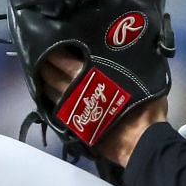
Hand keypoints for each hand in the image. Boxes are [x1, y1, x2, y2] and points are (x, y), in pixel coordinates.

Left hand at [41, 51, 167, 168]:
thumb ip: (131, 64)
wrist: (139, 142)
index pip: (65, 59)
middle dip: (46, 65)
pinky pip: (57, 110)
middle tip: (42, 56)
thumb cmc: (143, 109)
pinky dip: (52, 101)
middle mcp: (75, 90)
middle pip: (53, 75)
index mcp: (89, 75)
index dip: (57, 52)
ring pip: (52, 92)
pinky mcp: (74, 125)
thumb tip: (130, 50)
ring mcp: (72, 109)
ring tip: (43, 73)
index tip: (52, 43)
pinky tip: (52, 96)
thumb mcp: (144, 78)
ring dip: (46, 82)